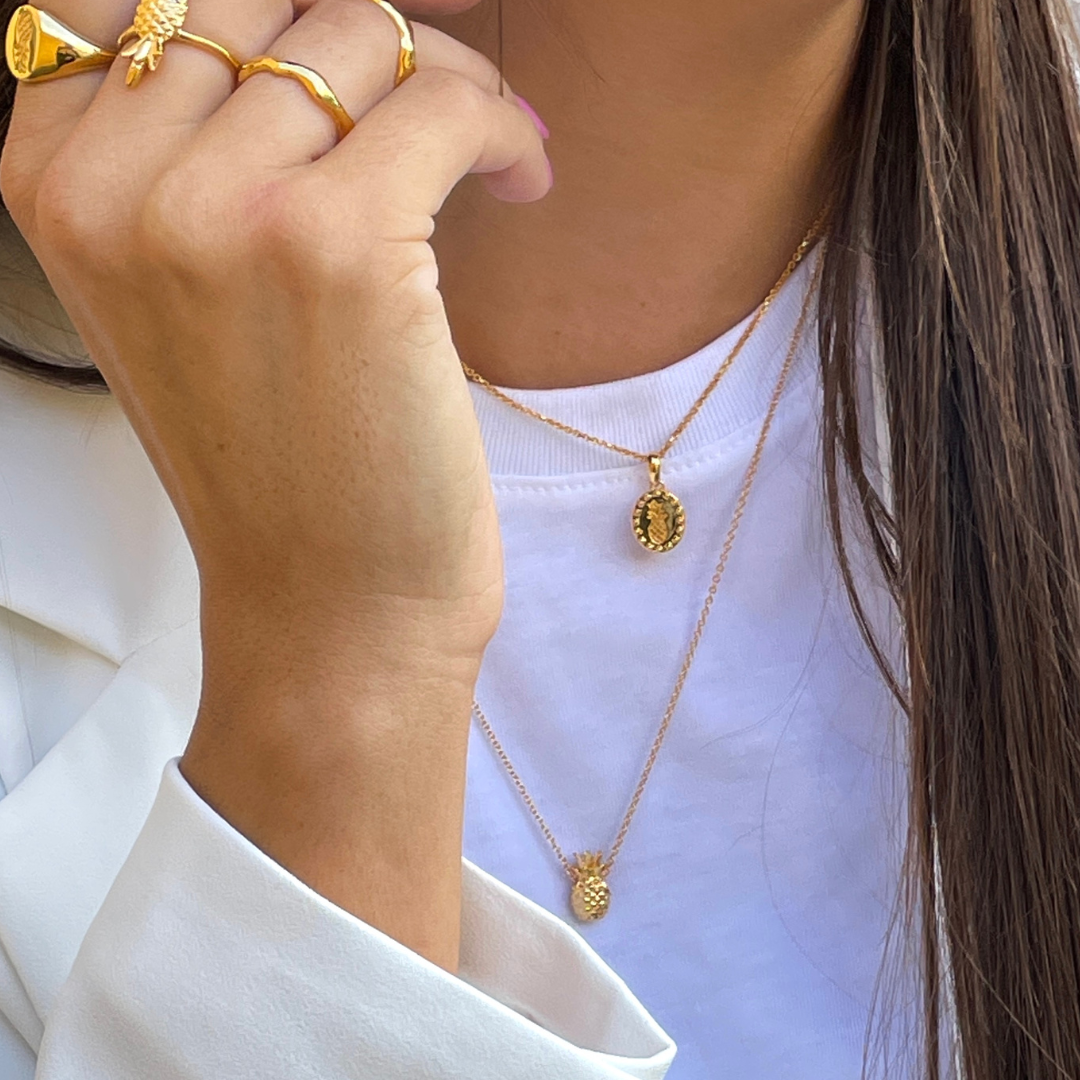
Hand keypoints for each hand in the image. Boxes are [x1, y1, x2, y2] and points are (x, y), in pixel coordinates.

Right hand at [1, 0, 551, 968]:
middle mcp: (116, 187)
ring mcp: (220, 212)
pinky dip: (500, 124)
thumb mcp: (175, 300)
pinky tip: (522, 181)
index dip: (265, 13)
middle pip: (260, 1)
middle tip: (433, 103)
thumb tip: (298, 31)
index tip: (349, 61)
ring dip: (447, 79)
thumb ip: (186, 160)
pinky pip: (442, 103)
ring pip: (360, 36)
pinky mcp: (338, 246)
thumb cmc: (276, 467)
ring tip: (486, 151)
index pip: (145, 1)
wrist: (331, 608)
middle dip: (364, 39)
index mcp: (55, 188)